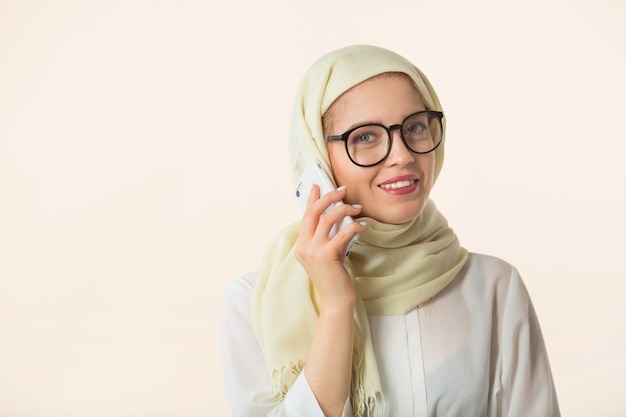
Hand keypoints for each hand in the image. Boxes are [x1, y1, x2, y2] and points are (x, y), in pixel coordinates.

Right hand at [295, 185, 366, 308]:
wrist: (336, 300)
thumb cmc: (334, 277)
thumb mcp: (326, 254)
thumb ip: (326, 238)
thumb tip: (337, 216)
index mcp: (301, 245)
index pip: (305, 216)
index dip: (311, 199)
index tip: (318, 185)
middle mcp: (304, 247)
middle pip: (313, 212)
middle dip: (328, 197)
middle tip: (342, 189)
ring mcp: (313, 251)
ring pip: (327, 219)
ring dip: (344, 209)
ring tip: (357, 208)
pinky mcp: (327, 256)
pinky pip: (342, 233)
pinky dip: (354, 226)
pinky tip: (363, 225)